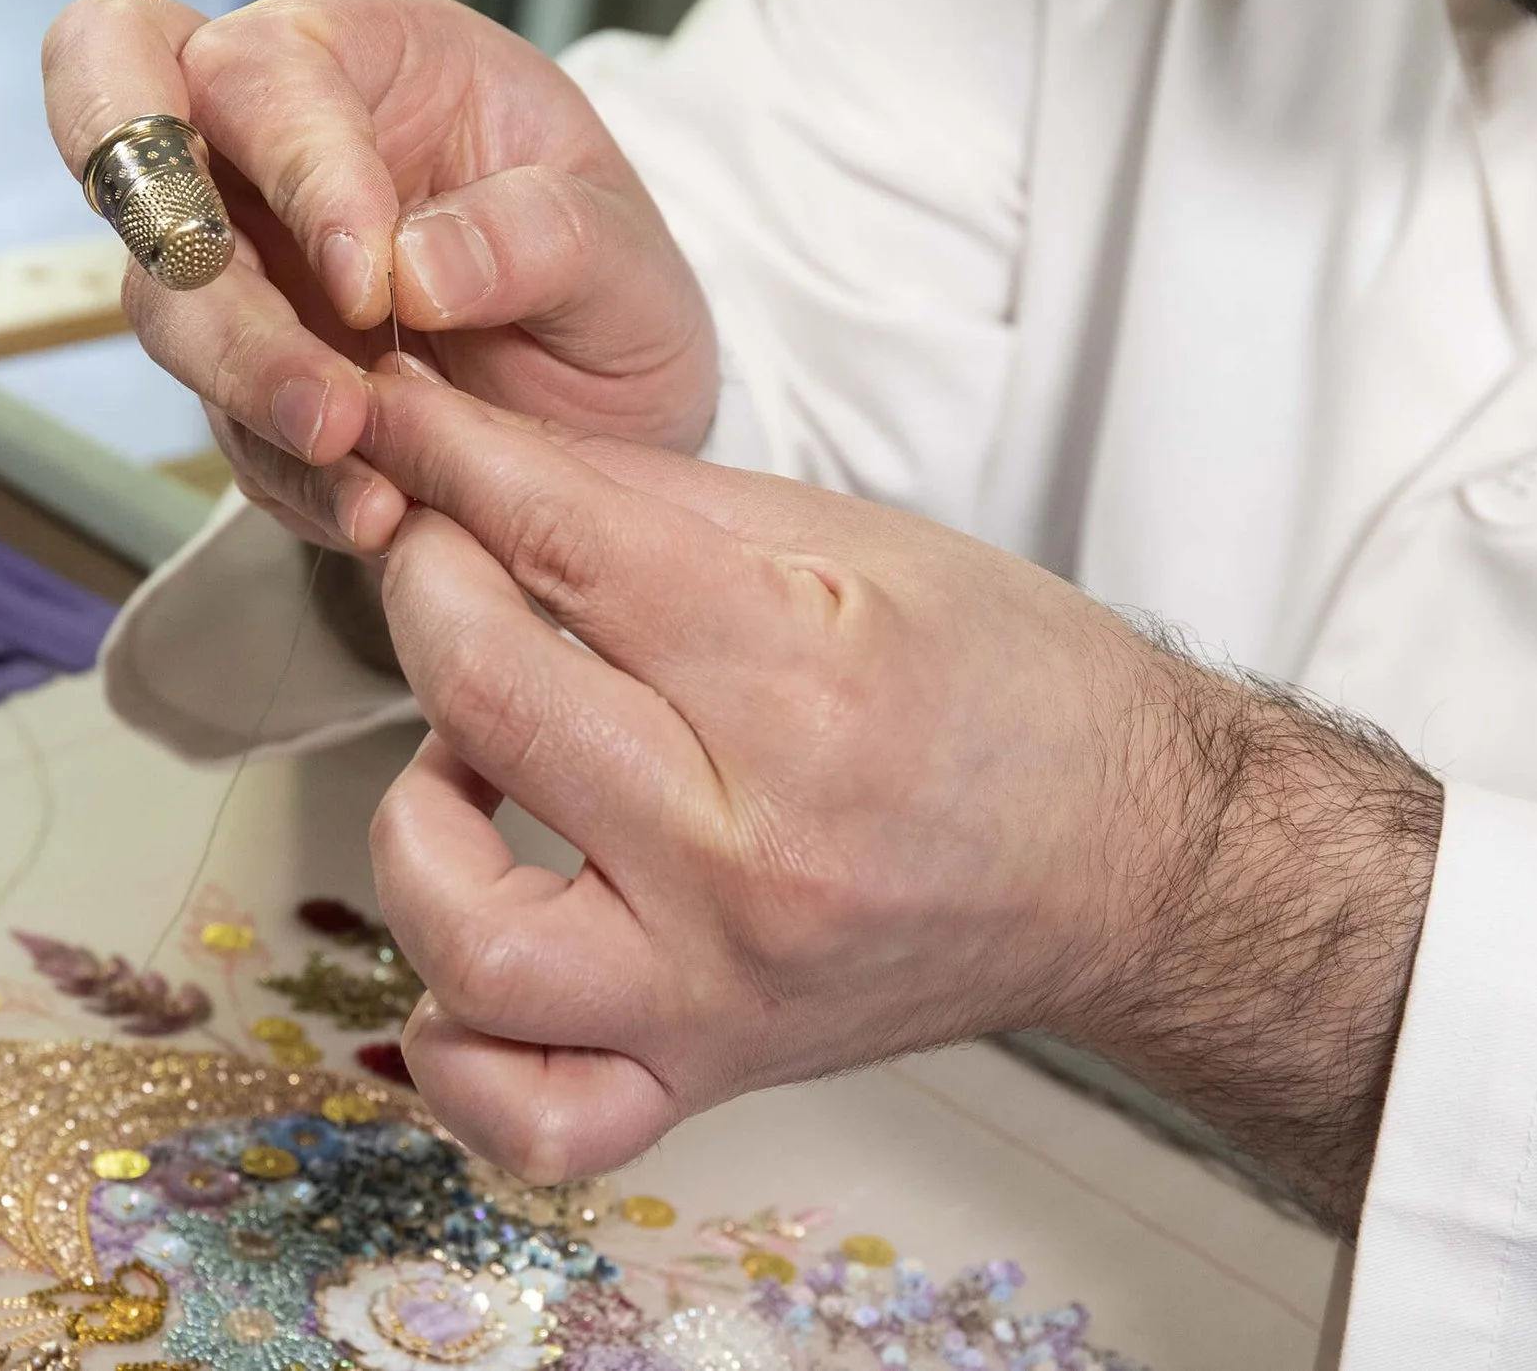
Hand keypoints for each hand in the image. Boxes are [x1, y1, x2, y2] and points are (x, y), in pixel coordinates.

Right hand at [42, 0, 716, 553]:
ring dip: (248, 383)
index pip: (254, 69)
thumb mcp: (626, 247)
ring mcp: (238, 271)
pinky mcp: (244, 388)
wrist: (613, 410)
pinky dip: (295, 477)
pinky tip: (378, 510)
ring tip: (359, 455)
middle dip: (175, 245)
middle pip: (123, 139)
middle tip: (277, 332)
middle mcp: (263, 150)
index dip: (295, 167)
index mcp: (357, 58)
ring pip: (164, 303)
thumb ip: (541, 233)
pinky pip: (228, 429)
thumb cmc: (609, 278)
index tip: (371, 280)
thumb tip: (412, 266)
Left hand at [354, 362, 1441, 1229]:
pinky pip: (528, 1116)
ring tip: (466, 768)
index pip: (560, 551)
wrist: (1137, 867)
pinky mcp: (707, 1071)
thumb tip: (474, 449)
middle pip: (487, 701)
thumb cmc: (1013, 692)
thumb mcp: (856, 544)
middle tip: (438, 552)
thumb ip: (647, 499)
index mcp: (803, 696)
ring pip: (470, 942)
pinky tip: (472, 954)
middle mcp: (749, 861)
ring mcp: (718, 990)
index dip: (453, 462)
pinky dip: (456, 1047)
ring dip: (415, 825)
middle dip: (425, 585)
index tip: (399, 419)